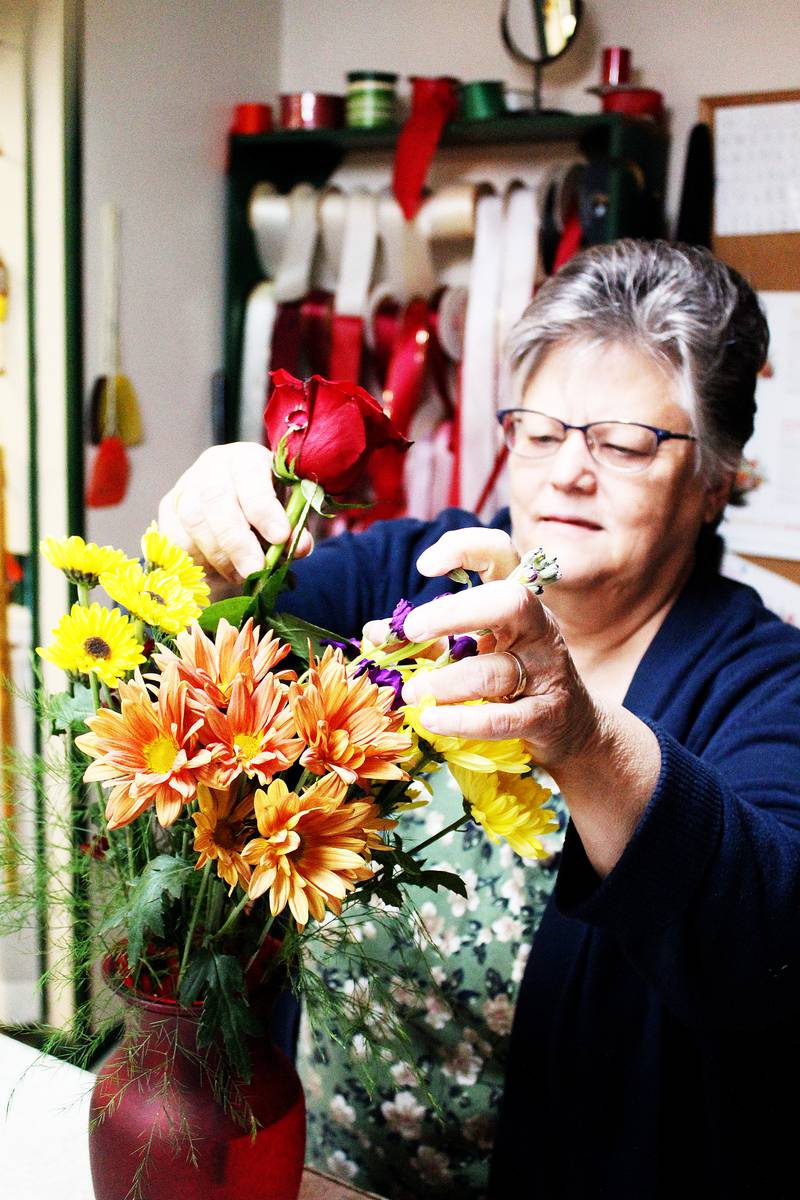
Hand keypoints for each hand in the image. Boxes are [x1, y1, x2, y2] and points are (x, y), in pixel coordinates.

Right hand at [157, 443, 312, 585]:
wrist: (237, 510)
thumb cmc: (267, 511)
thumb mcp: (286, 515)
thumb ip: (293, 530)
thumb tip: (299, 547)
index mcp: (247, 457)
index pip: (251, 476)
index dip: (264, 508)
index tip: (280, 537)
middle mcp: (212, 465)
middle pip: (216, 500)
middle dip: (237, 540)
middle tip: (255, 570)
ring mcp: (186, 485)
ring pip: (193, 520)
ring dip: (217, 555)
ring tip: (240, 576)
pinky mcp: (168, 508)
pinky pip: (175, 537)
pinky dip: (196, 560)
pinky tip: (217, 572)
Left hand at [399, 528, 598, 770]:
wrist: (571, 728)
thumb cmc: (511, 680)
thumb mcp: (469, 652)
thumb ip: (424, 640)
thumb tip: (373, 633)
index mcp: (516, 601)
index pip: (501, 553)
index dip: (465, 548)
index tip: (425, 566)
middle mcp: (537, 628)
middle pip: (509, 602)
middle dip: (455, 612)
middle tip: (412, 629)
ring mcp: (547, 671)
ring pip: (496, 669)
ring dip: (446, 681)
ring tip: (411, 693)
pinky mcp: (546, 715)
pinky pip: (504, 717)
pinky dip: (463, 720)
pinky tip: (432, 719)